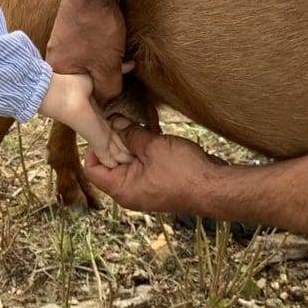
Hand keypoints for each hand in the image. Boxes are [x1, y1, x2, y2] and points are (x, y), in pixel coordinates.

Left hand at [38, 71, 133, 167]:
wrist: (59, 95)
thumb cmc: (72, 84)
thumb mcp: (101, 79)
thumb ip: (119, 74)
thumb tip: (132, 64)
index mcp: (98, 113)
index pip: (116, 125)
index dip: (127, 130)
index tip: (139, 134)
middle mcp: (98, 125)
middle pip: (117, 139)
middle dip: (129, 145)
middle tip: (142, 154)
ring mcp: (96, 135)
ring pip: (115, 149)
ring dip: (126, 155)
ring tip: (138, 162)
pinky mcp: (95, 140)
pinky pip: (108, 155)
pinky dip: (116, 161)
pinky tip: (123, 167)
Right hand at [47, 0, 128, 100]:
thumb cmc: (95, 29)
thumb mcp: (106, 67)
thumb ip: (107, 89)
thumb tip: (108, 98)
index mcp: (59, 70)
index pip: (77, 95)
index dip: (98, 96)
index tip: (114, 90)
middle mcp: (56, 55)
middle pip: (82, 77)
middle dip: (104, 76)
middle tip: (122, 72)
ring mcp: (63, 39)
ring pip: (88, 61)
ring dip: (106, 61)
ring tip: (122, 57)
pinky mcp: (72, 27)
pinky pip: (88, 46)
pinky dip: (103, 48)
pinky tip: (116, 42)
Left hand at [83, 121, 223, 214]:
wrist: (215, 187)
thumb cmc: (184, 173)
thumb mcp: (153, 147)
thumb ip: (131, 134)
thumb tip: (114, 122)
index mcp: (122, 189)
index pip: (92, 169)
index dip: (93, 147)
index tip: (102, 127)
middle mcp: (130, 190)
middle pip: (109, 162)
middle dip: (114, 139)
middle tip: (119, 117)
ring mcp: (144, 186)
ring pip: (128, 158)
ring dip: (132, 139)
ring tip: (135, 118)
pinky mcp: (158, 179)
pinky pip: (144, 160)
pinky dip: (145, 144)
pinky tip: (150, 124)